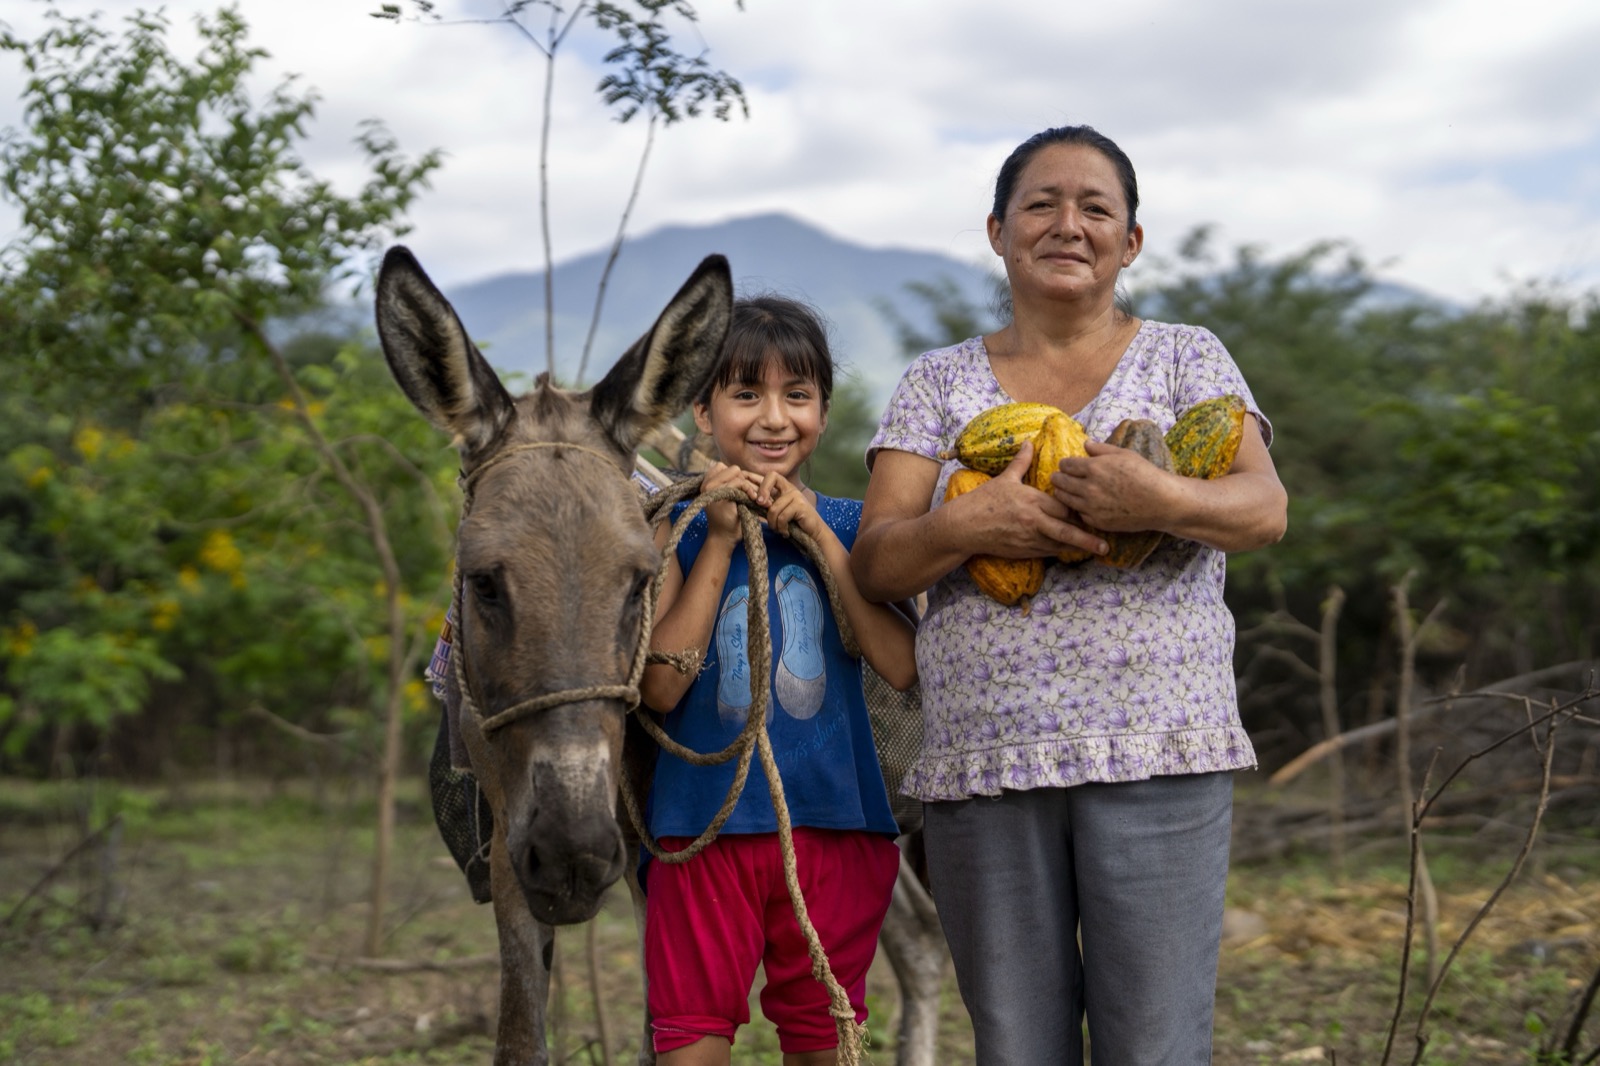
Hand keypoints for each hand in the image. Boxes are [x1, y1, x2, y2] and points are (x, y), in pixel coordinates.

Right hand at [701, 462, 759, 541]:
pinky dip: (749, 489)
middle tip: (752, 494)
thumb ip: (728, 484)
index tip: (743, 490)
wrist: (724, 539)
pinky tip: (753, 498)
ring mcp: (711, 489)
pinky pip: (739, 483)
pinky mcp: (720, 495)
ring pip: (737, 474)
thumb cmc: (728, 520)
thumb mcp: (727, 499)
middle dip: (745, 480)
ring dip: (749, 486)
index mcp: (706, 485)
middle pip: (732, 469)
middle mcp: (706, 485)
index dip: (735, 476)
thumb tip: (740, 471)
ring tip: (755, 498)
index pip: (722, 467)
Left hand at [758, 473, 822, 538]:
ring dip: (773, 523)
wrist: (813, 534)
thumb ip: (767, 504)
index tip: (755, 496)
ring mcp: (796, 496)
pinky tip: (786, 532)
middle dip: (762, 491)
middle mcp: (790, 488)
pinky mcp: (800, 506)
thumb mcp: (778, 512)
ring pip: (773, 508)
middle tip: (760, 505)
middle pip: (772, 477)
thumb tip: (749, 499)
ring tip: (778, 530)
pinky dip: (781, 528)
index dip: (759, 481)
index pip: (770, 475)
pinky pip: (782, 517)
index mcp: (784, 488)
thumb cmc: (793, 524)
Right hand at [956, 441, 1106, 557]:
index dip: (1078, 509)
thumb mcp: (1004, 479)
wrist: (965, 526)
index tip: (1091, 509)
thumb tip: (1029, 442)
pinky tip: (1069, 551)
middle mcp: (1034, 521)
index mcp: (1032, 500)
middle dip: (1087, 539)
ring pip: (1059, 545)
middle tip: (1106, 545)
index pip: (1064, 506)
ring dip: (1076, 548)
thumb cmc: (984, 500)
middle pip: (1067, 531)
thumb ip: (1021, 462)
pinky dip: (1059, 552)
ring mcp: (1029, 539)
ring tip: (1095, 550)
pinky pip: (1047, 553)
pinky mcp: (1023, 551)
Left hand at [1050, 439, 1176, 532]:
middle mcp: (1089, 488)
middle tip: (1058, 478)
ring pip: (1064, 499)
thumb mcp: (1124, 454)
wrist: (1161, 502)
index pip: (1066, 465)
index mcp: (1094, 468)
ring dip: (1063, 493)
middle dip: (1058, 478)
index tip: (1066, 465)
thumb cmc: (1145, 474)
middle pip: (1060, 482)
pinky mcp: (1097, 521)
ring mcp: (1091, 506)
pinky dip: (1077, 508)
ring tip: (1065, 490)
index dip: (1065, 464)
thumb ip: (1101, 449)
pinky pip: (1078, 513)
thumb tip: (1086, 444)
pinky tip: (1081, 504)